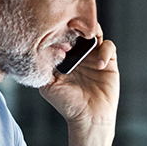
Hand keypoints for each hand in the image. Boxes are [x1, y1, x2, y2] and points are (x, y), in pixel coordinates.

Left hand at [39, 27, 118, 145]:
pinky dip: (104, 50)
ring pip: (95, 33)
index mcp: (65, 58)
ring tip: (87, 40)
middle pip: (79, 31)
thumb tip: (37, 50)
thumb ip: (44, 69)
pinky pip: (109, 46)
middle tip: (73, 29)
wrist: (88, 118)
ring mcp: (95, 57)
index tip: (57, 34)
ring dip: (92, 32)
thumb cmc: (67, 105)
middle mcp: (80, 55)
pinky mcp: (109, 62)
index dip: (61, 32)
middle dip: (76, 27)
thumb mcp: (48, 86)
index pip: (63, 37)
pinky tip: (99, 64)